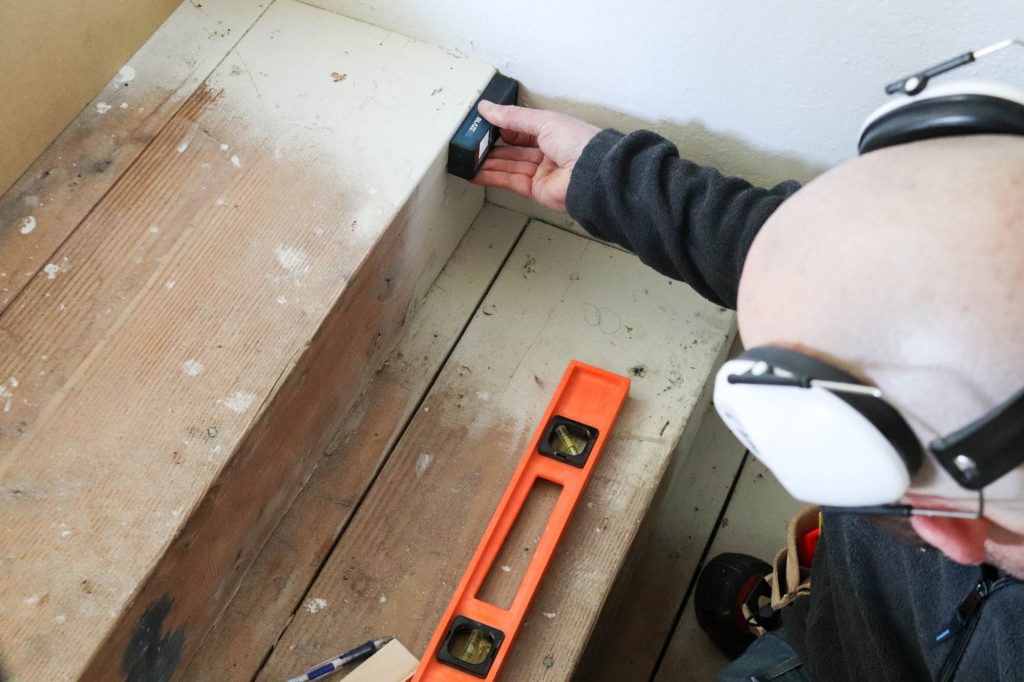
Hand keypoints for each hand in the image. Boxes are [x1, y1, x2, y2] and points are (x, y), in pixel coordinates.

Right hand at [473, 101, 599, 212]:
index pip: (521, 128)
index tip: (483, 124)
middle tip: (471, 143)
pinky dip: (492, 178)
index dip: (503, 126)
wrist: (592, 175)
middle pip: (513, 149)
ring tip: (468, 159)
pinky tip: (477, 174)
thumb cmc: (580, 143)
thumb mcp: (543, 120)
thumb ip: (513, 116)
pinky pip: (510, 182)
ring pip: (509, 166)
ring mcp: (542, 172)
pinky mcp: (536, 190)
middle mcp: (547, 152)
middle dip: (492, 146)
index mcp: (553, 131)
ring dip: (488, 163)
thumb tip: (488, 108)